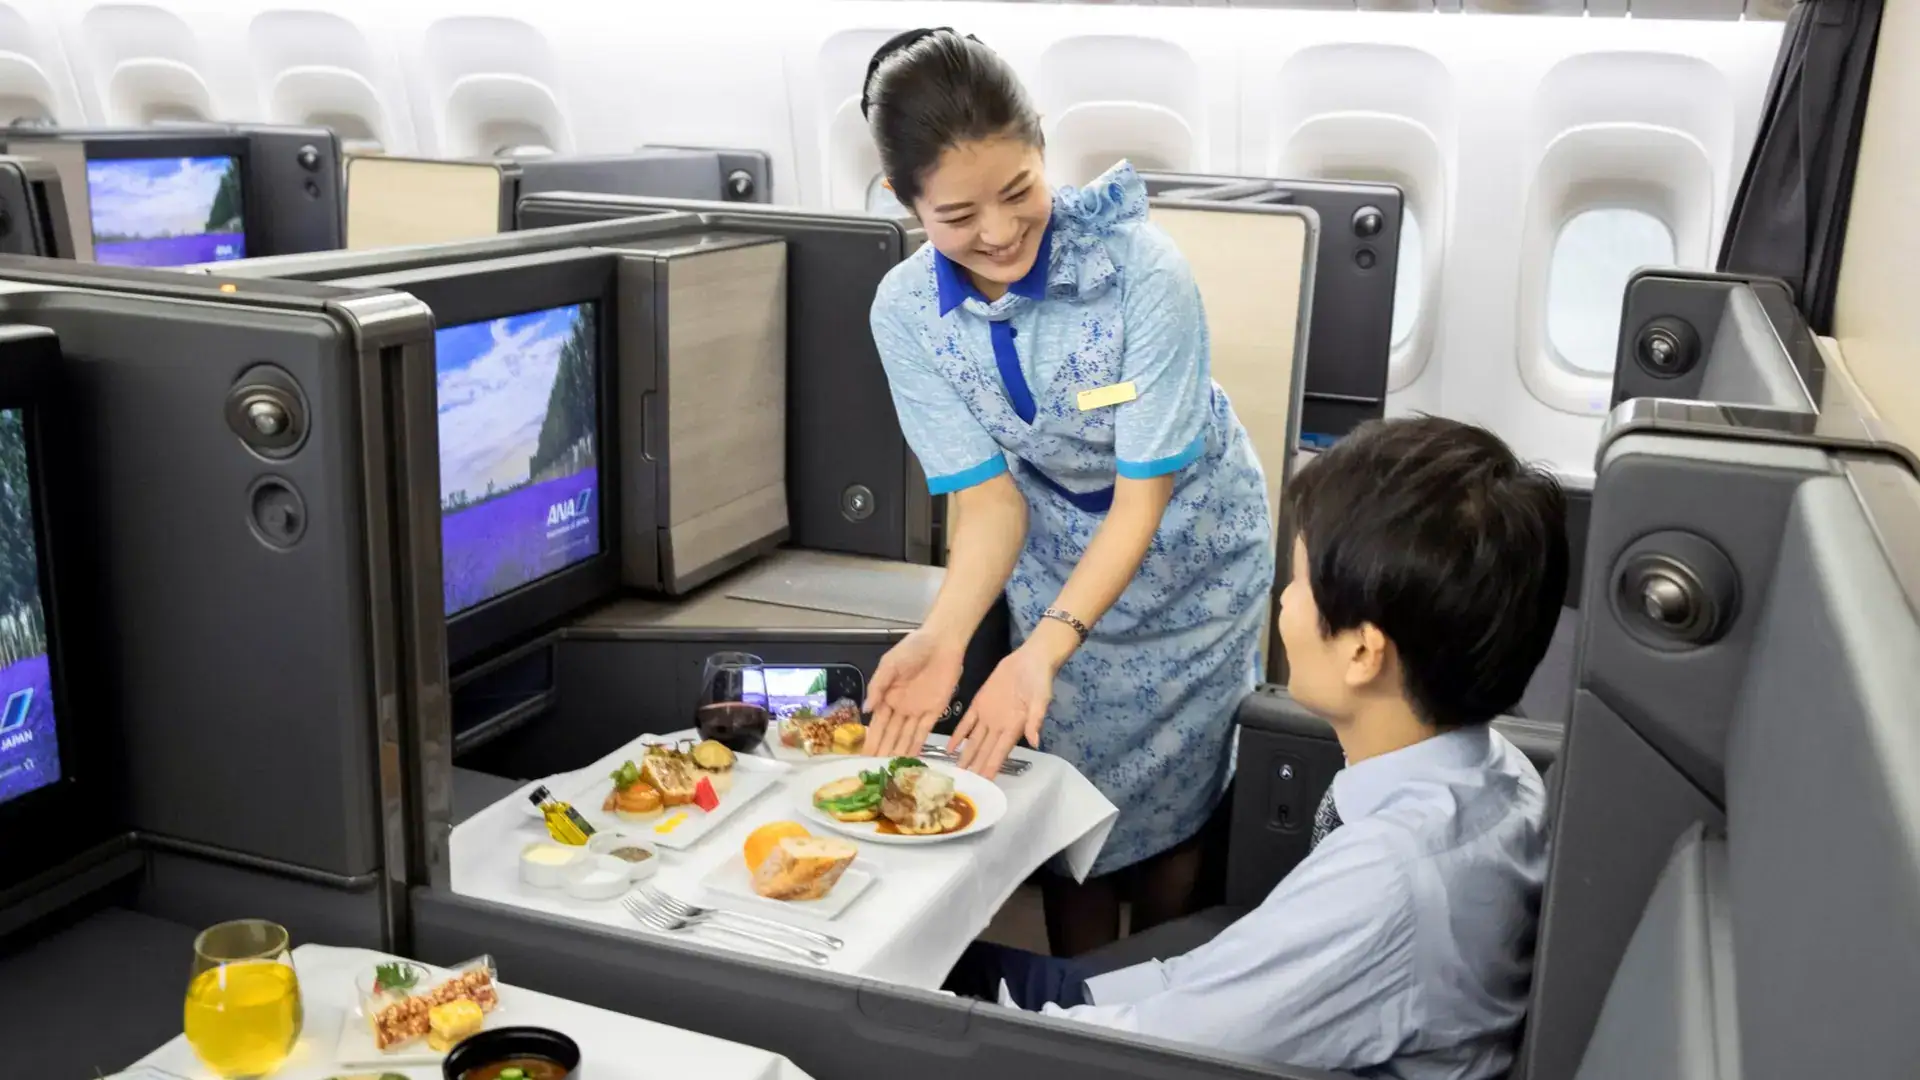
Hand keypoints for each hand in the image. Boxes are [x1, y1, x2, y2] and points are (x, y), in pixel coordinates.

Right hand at [863, 628, 965, 758]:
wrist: (942, 642)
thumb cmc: (913, 648)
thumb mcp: (889, 664)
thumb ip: (877, 686)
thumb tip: (866, 709)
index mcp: (887, 696)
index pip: (877, 724)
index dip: (871, 740)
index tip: (863, 757)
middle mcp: (901, 707)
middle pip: (891, 734)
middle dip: (883, 751)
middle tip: (875, 771)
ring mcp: (918, 711)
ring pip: (906, 736)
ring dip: (899, 752)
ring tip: (891, 771)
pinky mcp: (935, 711)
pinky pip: (925, 732)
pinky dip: (918, 745)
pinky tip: (911, 759)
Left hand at [949, 644, 1054, 777]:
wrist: (1031, 659)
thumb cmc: (1039, 680)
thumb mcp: (1041, 699)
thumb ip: (1035, 720)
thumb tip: (1035, 742)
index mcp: (1014, 728)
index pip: (999, 753)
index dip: (991, 768)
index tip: (983, 784)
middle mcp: (999, 726)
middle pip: (984, 752)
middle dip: (976, 769)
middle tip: (964, 785)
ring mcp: (988, 716)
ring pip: (974, 741)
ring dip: (966, 756)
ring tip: (956, 772)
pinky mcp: (980, 703)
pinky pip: (967, 722)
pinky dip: (959, 735)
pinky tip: (950, 748)